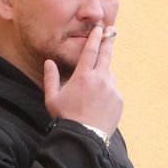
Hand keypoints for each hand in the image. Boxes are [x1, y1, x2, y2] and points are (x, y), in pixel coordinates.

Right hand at [42, 21, 122, 137]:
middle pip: (106, 56)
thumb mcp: (52, 98)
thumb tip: (48, 62)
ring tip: (92, 94)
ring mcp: (112, 90)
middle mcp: (100, 79)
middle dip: (108, 42)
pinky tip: (98, 105)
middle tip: (112, 31)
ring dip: (102, 78)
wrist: (84, 138)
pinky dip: (107, 93)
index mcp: (83, 76)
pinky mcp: (119, 101)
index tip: (99, 29)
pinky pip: (113, 92)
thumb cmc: (65, 118)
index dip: (95, 38)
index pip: (91, 51)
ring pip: (109, 77)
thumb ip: (50, 78)